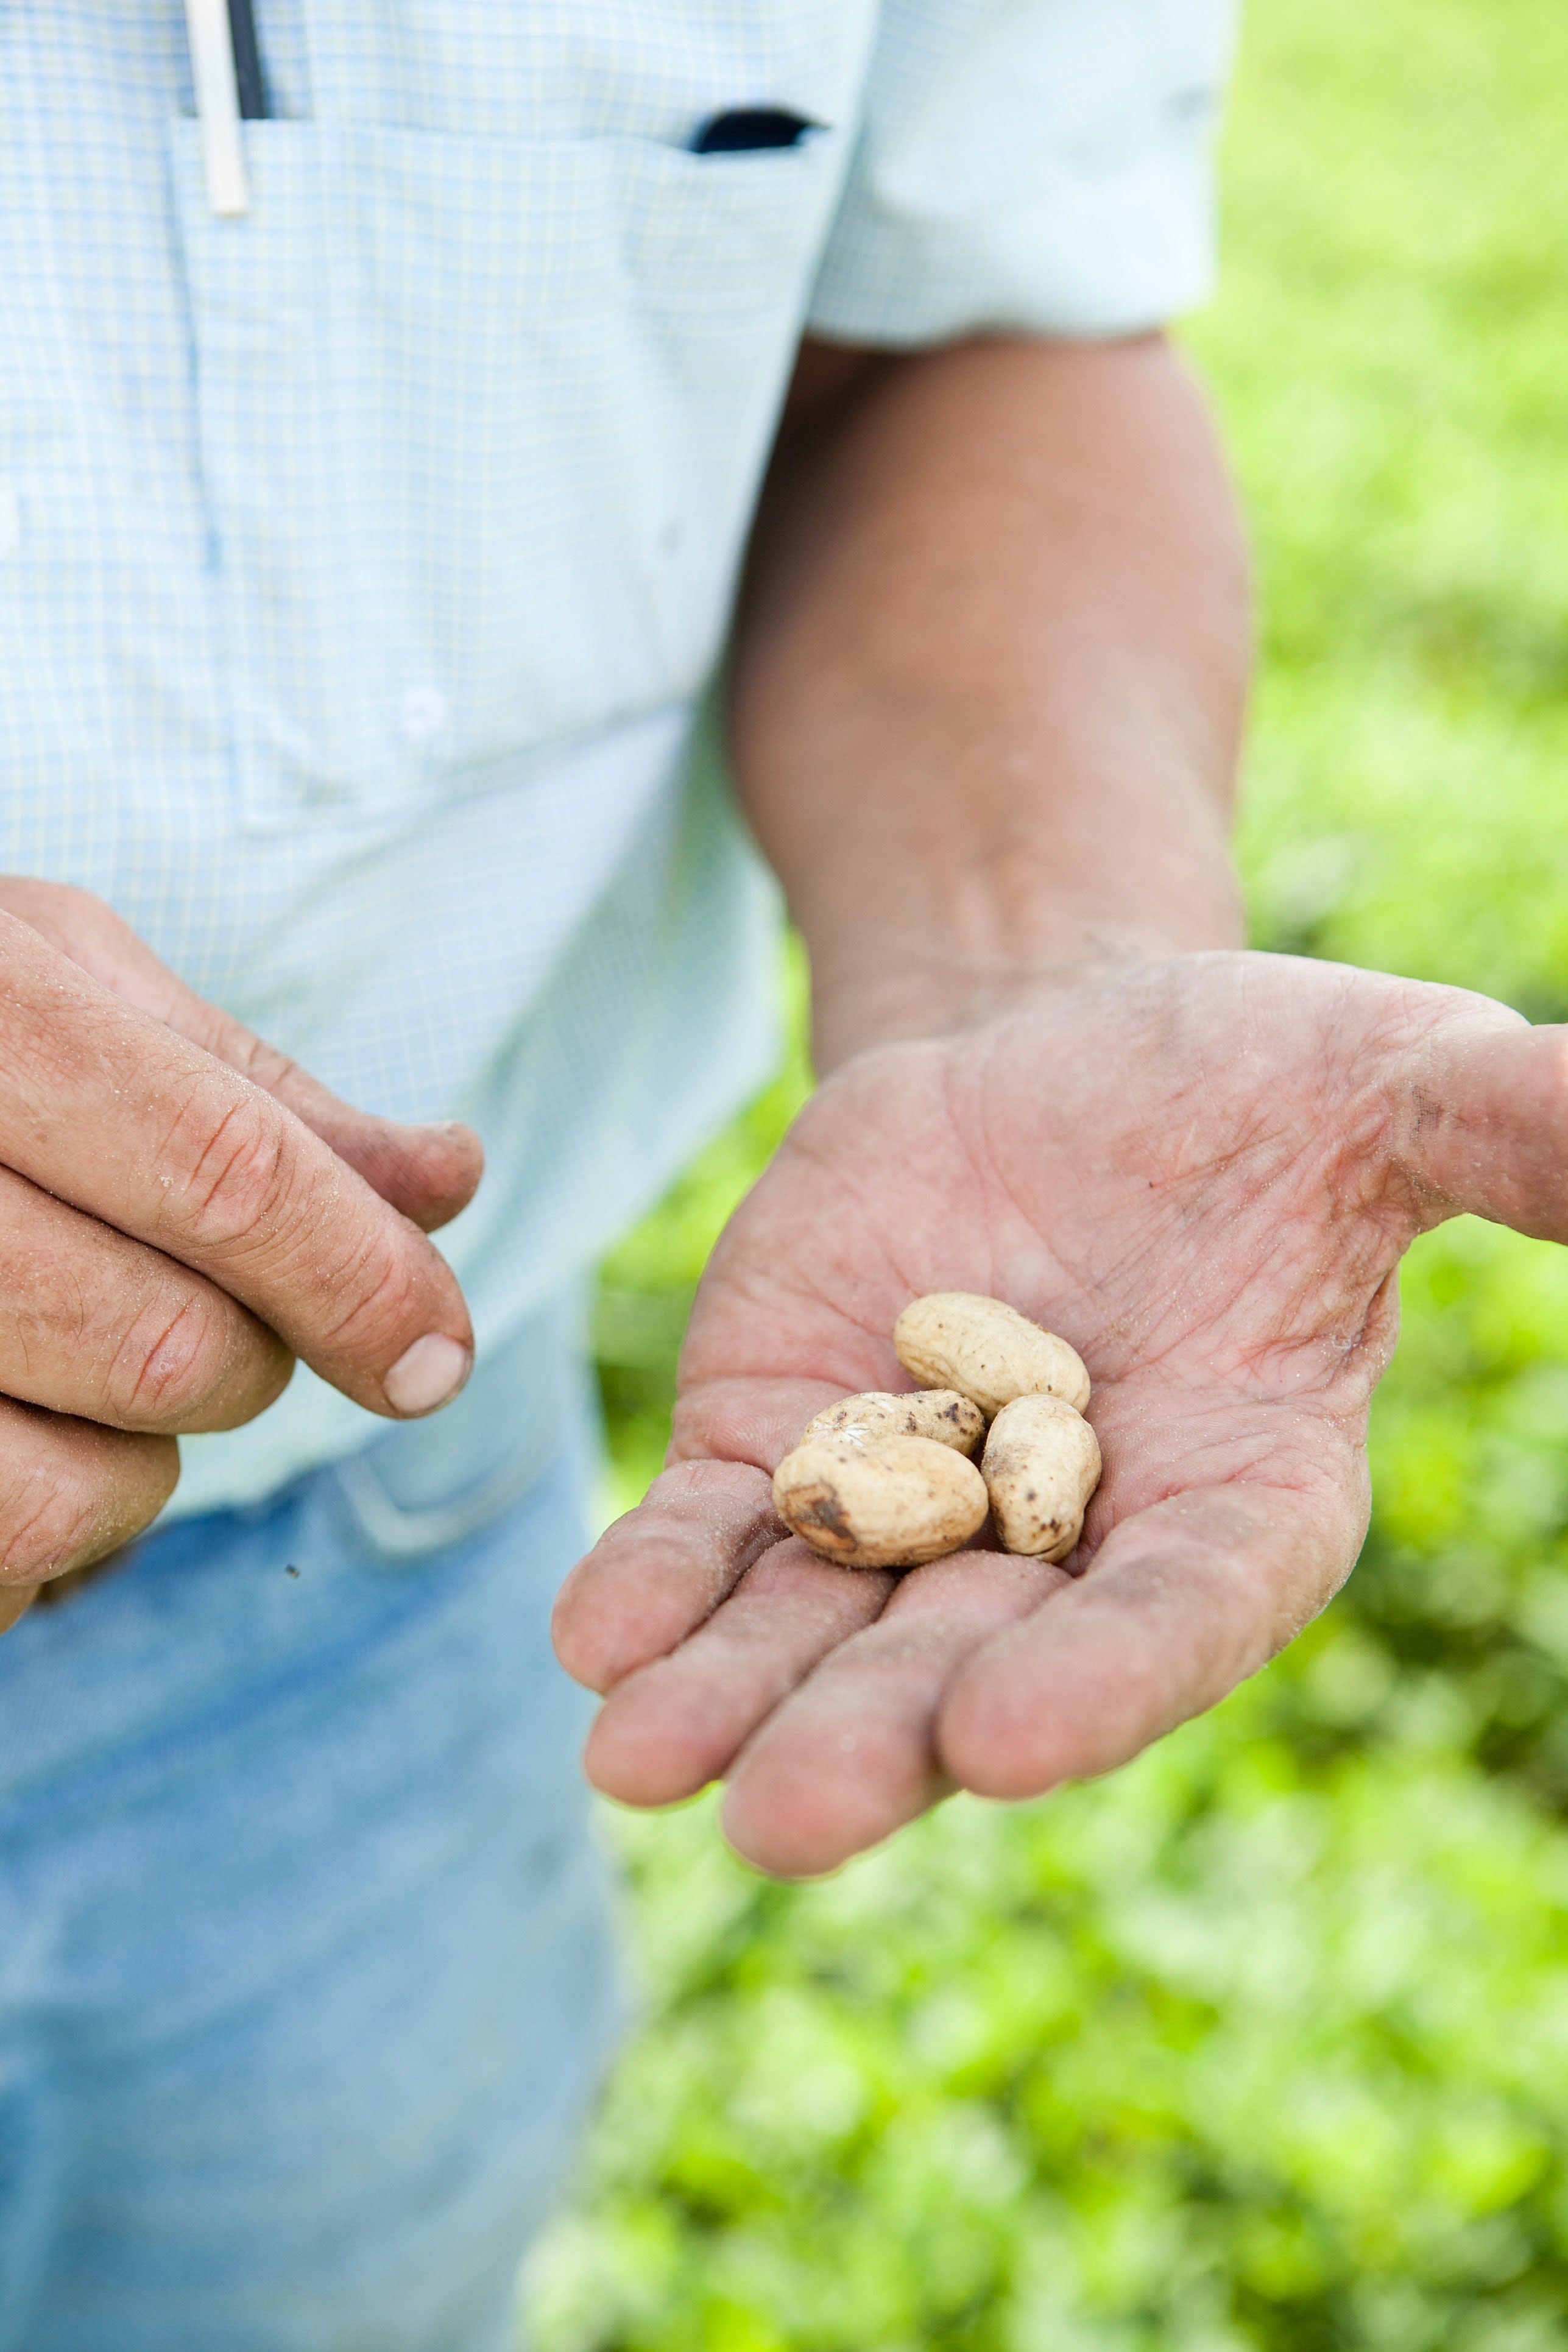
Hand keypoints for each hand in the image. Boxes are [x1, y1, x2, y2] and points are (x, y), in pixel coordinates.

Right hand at [0, 880, 480, 1630]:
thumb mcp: (84, 1004)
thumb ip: (265, 1100)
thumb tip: (449, 1179)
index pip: (233, 1175)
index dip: (365, 1280)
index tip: (437, 1355)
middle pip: (172, 1348)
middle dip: (246, 1363)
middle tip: (203, 1313)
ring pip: (82, 1486)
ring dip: (137, 1463)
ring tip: (78, 1369)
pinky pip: (0, 1557)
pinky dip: (49, 1536)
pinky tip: (23, 1438)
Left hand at [555, 951, 1565, 1874]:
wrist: (1062, 1059)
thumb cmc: (1253, 1084)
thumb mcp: (1388, 1086)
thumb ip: (1504, 1134)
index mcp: (1236, 1498)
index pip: (1177, 1612)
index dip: (1103, 1676)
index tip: (1009, 1738)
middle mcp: (1066, 1548)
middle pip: (970, 1662)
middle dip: (878, 1736)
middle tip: (786, 1820)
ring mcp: (907, 1510)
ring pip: (814, 1633)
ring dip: (732, 1703)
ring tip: (640, 1765)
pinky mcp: (781, 1447)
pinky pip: (708, 1539)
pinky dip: (653, 1590)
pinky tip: (593, 1638)